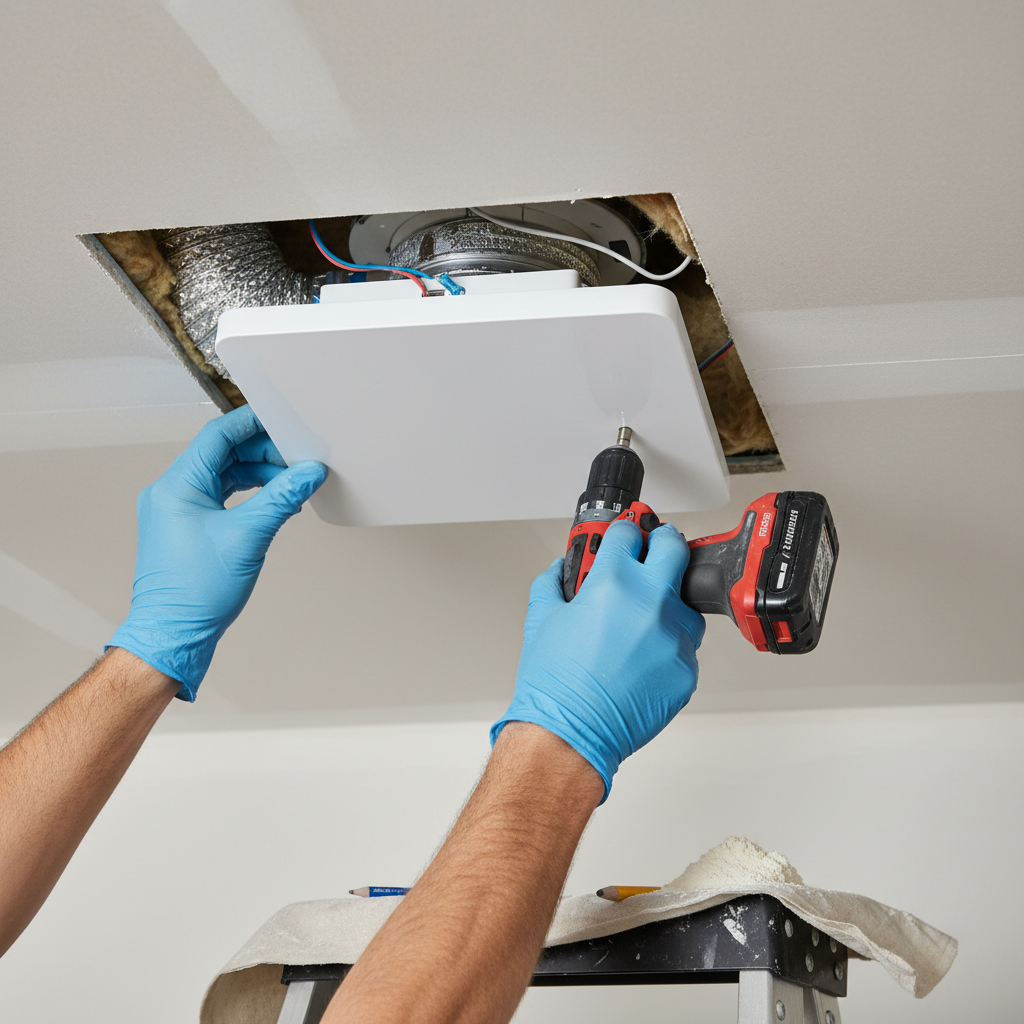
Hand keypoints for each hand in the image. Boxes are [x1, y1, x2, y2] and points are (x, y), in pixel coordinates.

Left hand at [108, 406, 326, 699]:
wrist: (173, 635)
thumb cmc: (194, 594)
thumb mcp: (249, 537)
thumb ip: (282, 498)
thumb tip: (307, 474)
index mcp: (177, 485)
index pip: (218, 436)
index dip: (252, 423)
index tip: (281, 419)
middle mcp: (172, 493)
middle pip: (223, 454)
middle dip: (263, 453)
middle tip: (296, 459)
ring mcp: (177, 511)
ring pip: (224, 476)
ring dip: (259, 476)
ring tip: (290, 485)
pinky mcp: (187, 529)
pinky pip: (221, 497)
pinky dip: (249, 496)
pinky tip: (274, 504)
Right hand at [491, 521, 704, 800]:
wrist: (571, 733)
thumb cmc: (554, 684)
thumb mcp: (541, 618)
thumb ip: (553, 583)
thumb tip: (559, 571)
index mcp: (613, 582)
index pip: (627, 534)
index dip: (622, 531)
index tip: (622, 533)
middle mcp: (651, 603)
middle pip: (673, 548)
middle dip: (661, 541)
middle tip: (653, 545)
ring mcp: (674, 636)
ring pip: (687, 601)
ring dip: (669, 599)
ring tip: (645, 614)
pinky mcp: (687, 669)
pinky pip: (685, 645)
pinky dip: (667, 645)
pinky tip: (644, 656)